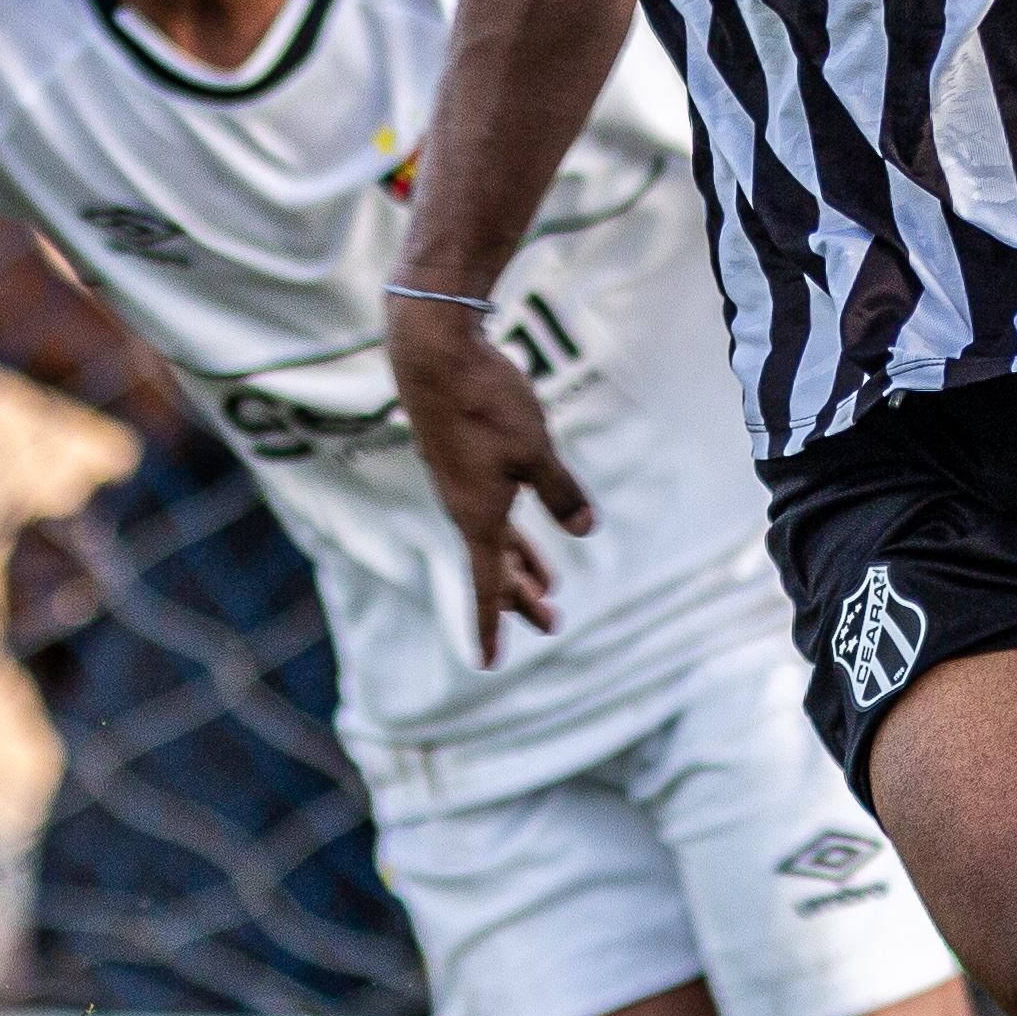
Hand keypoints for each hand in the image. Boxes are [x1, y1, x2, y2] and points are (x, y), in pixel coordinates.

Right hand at [386, 291, 587, 662]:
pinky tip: (527, 517)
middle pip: (495, 565)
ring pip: (494, 534)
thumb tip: (584, 529)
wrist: (432, 352)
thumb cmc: (483, 401)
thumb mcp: (536, 451)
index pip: (488, 583)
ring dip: (520, 561)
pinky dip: (511, 525)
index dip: (492, 624)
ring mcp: (462, 480)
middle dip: (521, 597)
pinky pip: (491, 505)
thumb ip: (560, 493)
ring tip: (547, 584)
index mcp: (478, 515)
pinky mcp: (463, 456)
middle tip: (552, 622)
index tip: (488, 663)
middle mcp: (465, 505)